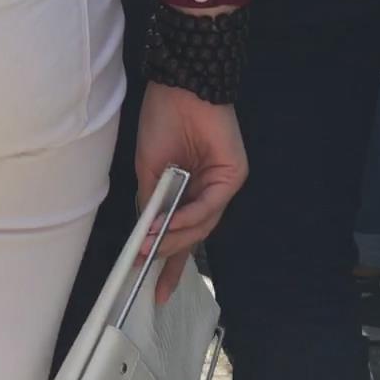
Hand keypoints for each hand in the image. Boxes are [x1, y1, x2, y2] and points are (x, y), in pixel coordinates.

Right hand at [135, 82, 248, 302]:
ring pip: (203, 226)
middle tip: (145, 267)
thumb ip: (152, 205)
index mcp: (188, 191)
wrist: (178, 87)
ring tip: (151, 244)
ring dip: (175, 237)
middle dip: (169, 254)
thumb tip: (146, 238)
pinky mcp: (234, 175)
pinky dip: (188, 217)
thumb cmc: (161, 122)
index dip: (170, 265)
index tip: (155, 292)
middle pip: (194, 236)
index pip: (183, 235)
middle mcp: (209, 192)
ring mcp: (222, 185)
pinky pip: (210, 206)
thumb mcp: (149, 171)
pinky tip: (168, 223)